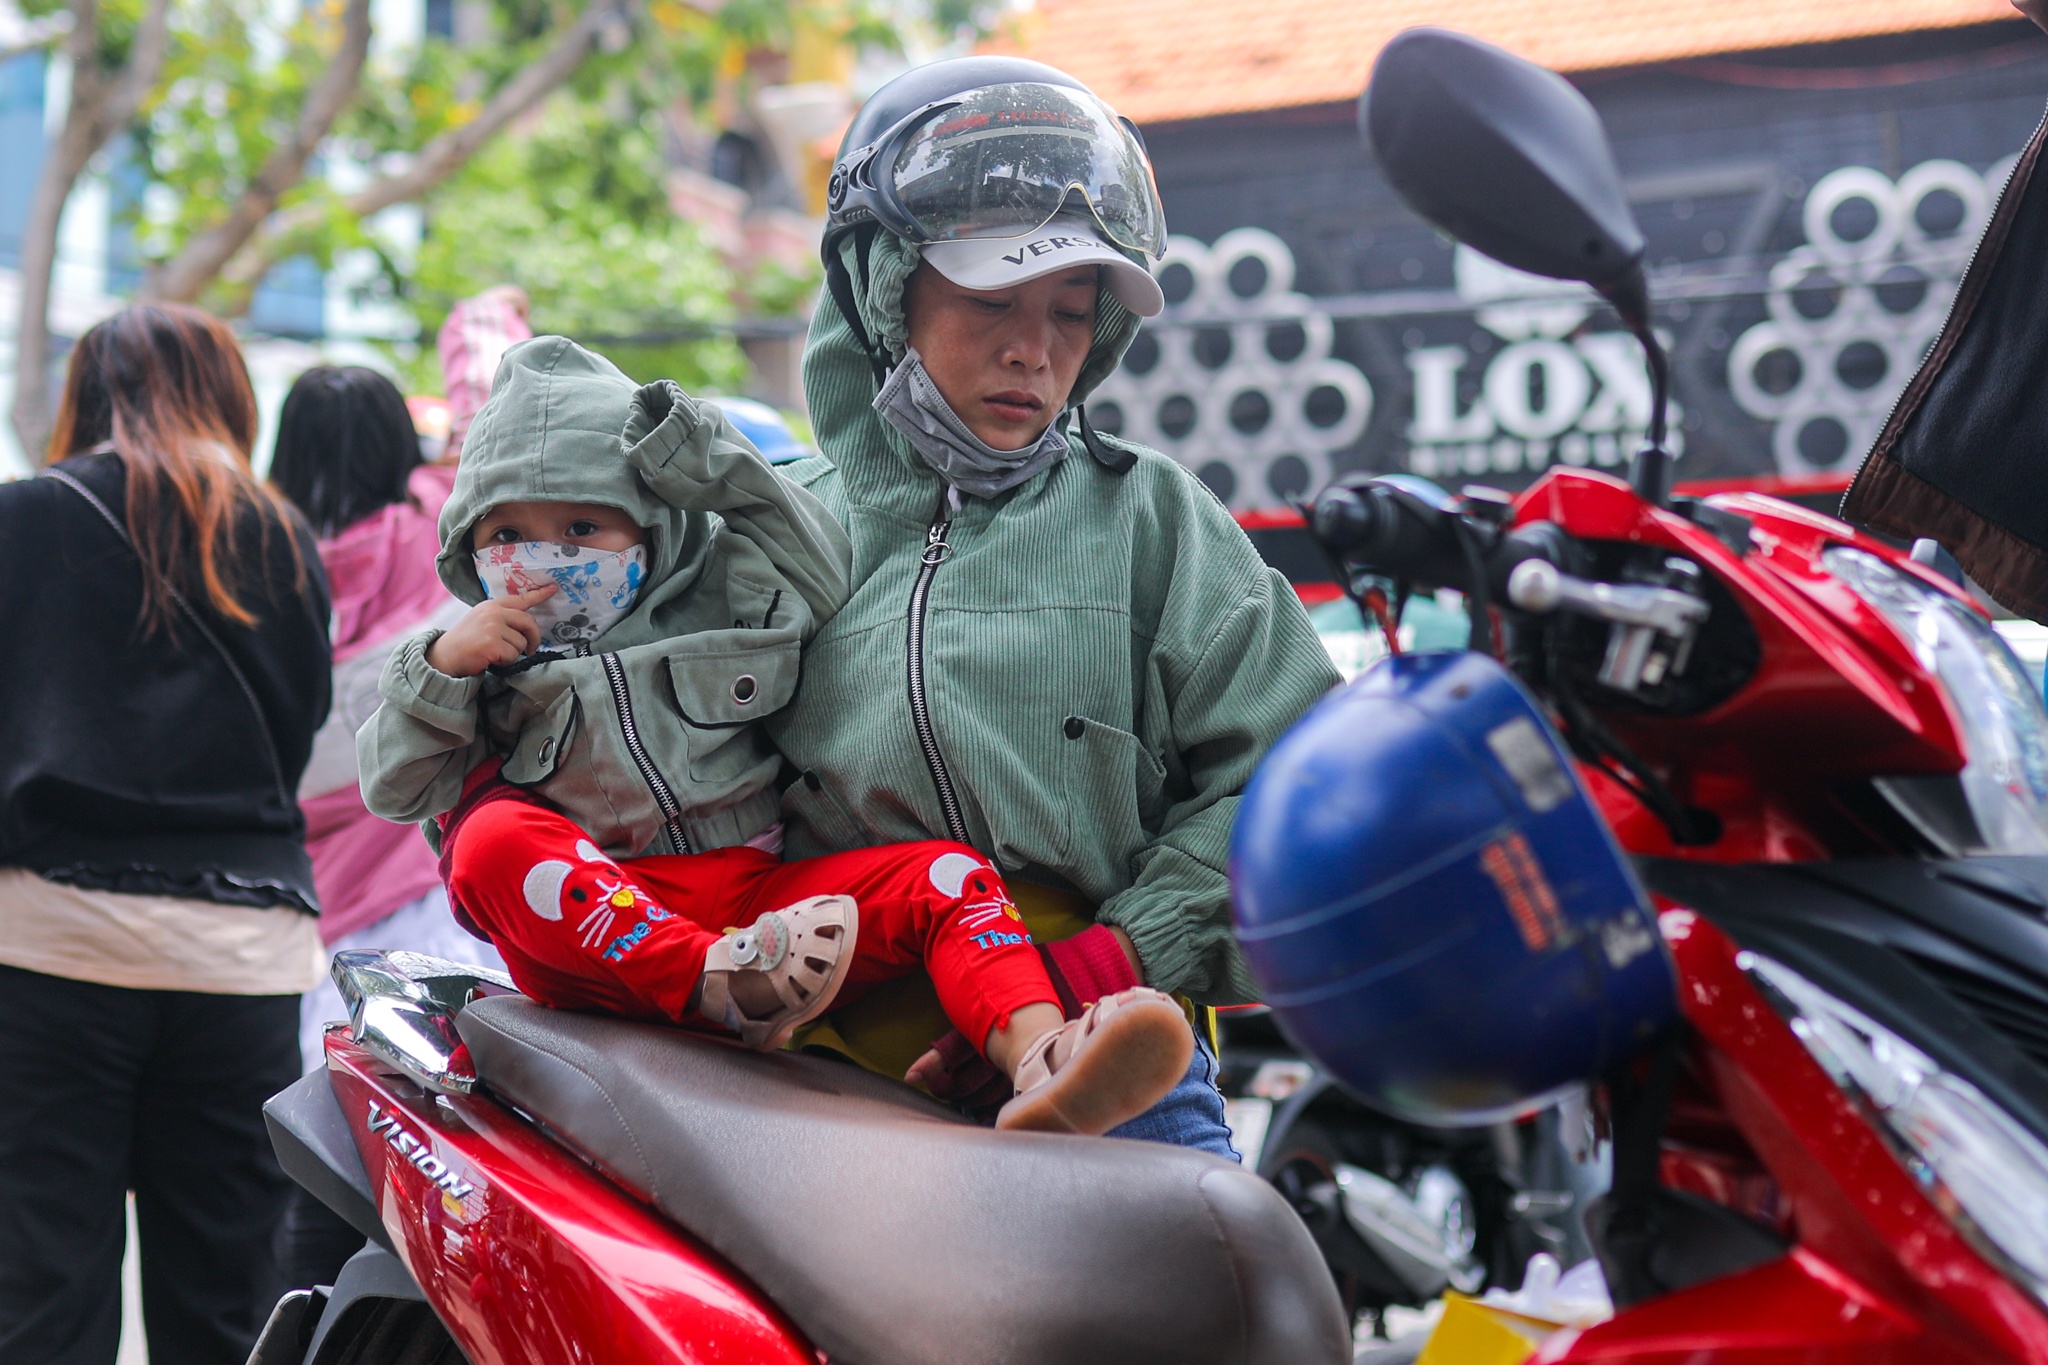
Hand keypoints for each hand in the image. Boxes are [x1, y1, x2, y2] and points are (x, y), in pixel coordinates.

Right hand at [425, 586, 554, 676]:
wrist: (444, 655)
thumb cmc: (466, 640)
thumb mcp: (482, 620)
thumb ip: (501, 617)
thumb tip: (526, 625)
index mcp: (492, 605)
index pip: (521, 599)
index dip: (539, 594)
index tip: (554, 588)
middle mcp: (493, 613)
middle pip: (529, 622)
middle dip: (534, 638)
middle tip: (531, 649)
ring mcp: (492, 627)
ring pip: (521, 643)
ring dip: (513, 653)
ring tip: (496, 653)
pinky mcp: (492, 644)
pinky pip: (513, 655)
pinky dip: (506, 661)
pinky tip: (492, 659)